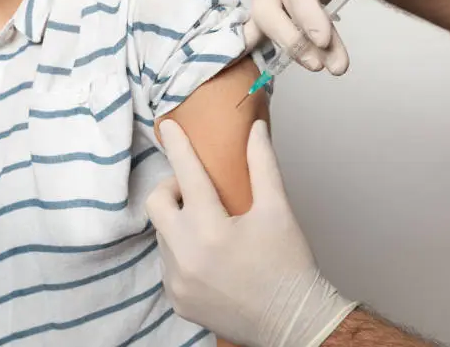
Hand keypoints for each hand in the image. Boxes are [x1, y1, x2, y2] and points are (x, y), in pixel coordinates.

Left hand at [146, 120, 356, 346]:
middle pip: (156, 204)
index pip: (188, 175)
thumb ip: (262, 165)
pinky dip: (181, 253)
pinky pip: (167, 264)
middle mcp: (186, 257)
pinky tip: (207, 258)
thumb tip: (254, 129)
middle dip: (171, 190)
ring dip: (179, 223)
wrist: (293, 323)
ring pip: (162, 235)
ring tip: (209, 229)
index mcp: (211, 230)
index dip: (178, 146)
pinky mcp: (176, 300)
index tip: (168, 126)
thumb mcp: (278, 210)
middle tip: (196, 194)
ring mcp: (177, 282)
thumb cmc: (289, 265)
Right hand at [245, 0, 419, 74]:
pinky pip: (255, 21)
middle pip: (271, 4)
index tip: (323, 41)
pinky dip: (256, 41)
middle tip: (322, 64)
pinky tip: (269, 59)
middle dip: (295, 40)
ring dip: (289, 46)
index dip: (306, 12)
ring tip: (319, 64)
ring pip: (264, 17)